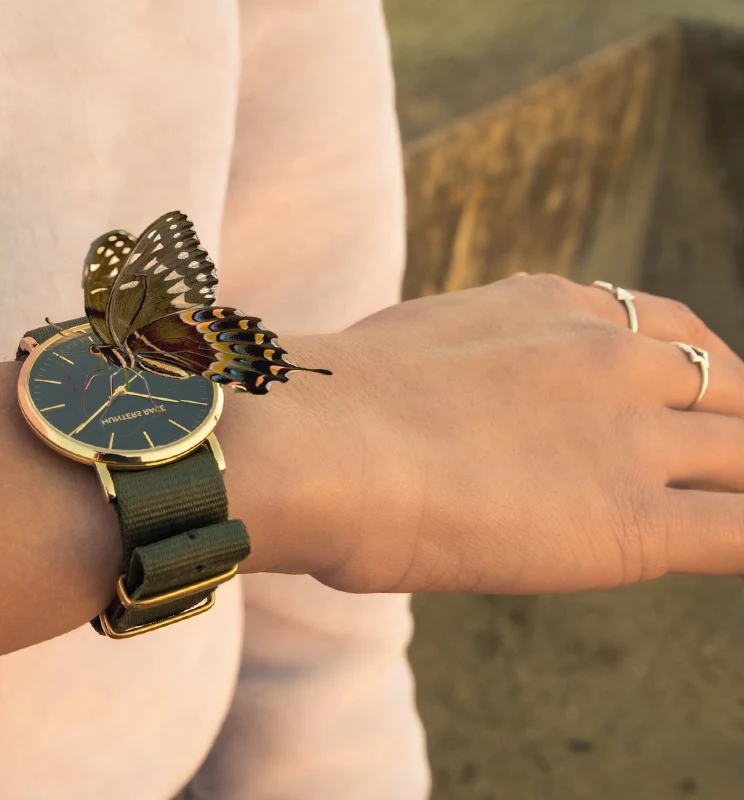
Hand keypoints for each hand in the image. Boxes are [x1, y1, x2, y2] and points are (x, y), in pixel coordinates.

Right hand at [225, 274, 743, 594]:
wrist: (307, 444)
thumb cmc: (316, 409)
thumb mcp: (406, 349)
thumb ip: (458, 369)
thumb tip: (437, 409)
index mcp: (551, 307)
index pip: (667, 330)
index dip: (696, 374)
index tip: (692, 411)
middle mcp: (608, 357)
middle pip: (728, 389)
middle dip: (737, 426)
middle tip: (725, 468)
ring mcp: (628, 438)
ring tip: (734, 506)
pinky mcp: (631, 523)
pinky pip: (743, 530)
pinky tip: (742, 550)